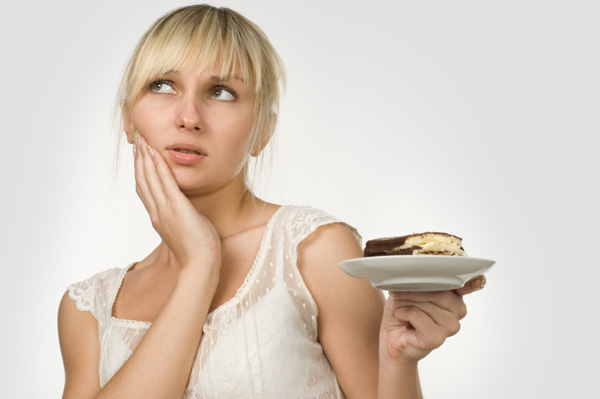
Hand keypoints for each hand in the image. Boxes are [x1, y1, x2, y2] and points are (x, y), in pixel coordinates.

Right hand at [134, 134, 220, 266]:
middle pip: (142, 181)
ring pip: (149, 178)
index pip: (144, 190)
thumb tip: (185, 212)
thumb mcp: (185, 229)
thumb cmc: (197, 250)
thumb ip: (181, 218)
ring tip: (142, 140)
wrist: (200, 263)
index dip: (140, 171)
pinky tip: (156, 152)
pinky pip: (164, 181)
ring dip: (145, 157)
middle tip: (137, 141)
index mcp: (158, 218)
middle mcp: (156, 212)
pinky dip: (158, 166)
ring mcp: (164, 209)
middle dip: (139, 159)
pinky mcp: (176, 207)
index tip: (139, 156)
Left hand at [380, 275, 485, 365]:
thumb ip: (425, 283)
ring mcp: (450, 326)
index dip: (472, 282)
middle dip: (413, 291)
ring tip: (400, 309)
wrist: (391, 339)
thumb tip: (428, 274)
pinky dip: (403, 313)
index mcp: (455, 297)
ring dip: (405, 302)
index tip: (479, 279)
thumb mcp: (411, 291)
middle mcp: (458, 311)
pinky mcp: (437, 338)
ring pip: (426, 303)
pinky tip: (402, 318)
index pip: (465, 286)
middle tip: (398, 294)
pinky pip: (417, 315)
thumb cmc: (402, 313)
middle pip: (440, 292)